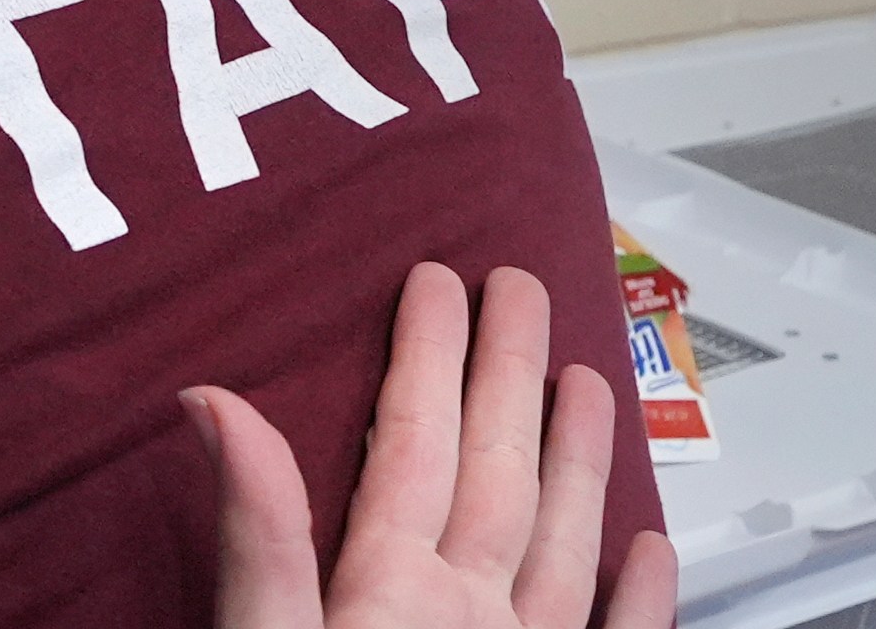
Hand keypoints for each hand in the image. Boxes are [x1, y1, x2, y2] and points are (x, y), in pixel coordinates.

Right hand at [181, 263, 678, 628]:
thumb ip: (253, 535)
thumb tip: (218, 401)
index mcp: (392, 594)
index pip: (414, 444)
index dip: (427, 355)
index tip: (435, 280)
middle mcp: (474, 620)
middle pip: (499, 469)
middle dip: (506, 369)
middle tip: (520, 282)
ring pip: (565, 540)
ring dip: (578, 454)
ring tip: (588, 377)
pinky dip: (639, 594)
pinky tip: (658, 548)